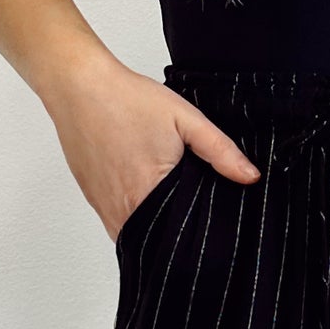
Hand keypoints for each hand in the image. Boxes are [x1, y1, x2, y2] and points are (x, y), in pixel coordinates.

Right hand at [43, 52, 259, 240]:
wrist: (79, 87)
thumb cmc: (127, 100)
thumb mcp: (185, 119)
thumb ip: (220, 151)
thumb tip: (250, 177)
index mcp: (149, 193)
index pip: (181, 237)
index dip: (200, 234)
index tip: (212, 224)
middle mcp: (122, 208)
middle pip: (158, 241)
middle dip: (179, 234)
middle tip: (195, 212)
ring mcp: (104, 207)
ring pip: (138, 236)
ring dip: (157, 228)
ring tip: (173, 204)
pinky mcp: (93, 201)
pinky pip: (119, 224)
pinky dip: (137, 218)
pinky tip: (148, 195)